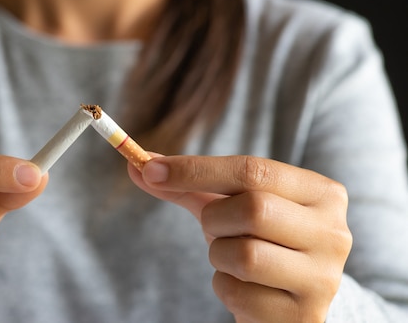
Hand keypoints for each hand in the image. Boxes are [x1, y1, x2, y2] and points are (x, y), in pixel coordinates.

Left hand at [128, 154, 351, 322]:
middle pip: (253, 209)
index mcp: (322, 193)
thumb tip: (137, 164)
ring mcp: (324, 278)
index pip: (254, 170)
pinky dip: (226, 288)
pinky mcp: (304, 317)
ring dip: (219, 255)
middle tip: (214, 227)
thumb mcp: (230, 205)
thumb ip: (188, 185)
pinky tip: (243, 287)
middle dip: (215, 218)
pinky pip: (241, 296)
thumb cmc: (258, 239)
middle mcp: (334, 233)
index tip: (150, 170)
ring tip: (233, 258)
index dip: (196, 168)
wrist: (292, 299)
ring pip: (245, 255)